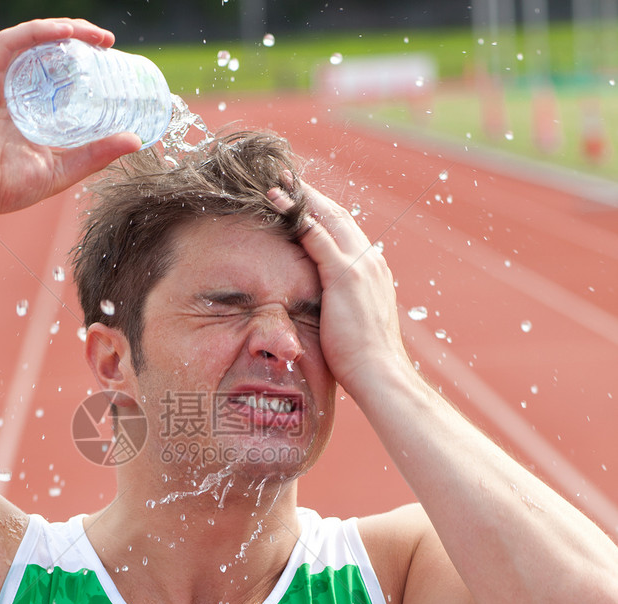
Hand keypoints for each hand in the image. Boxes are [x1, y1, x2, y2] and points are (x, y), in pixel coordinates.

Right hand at [0, 18, 141, 222]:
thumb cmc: (5, 187)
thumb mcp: (63, 169)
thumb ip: (96, 155)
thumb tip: (135, 140)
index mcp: (31, 109)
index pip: (60, 74)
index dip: (85, 62)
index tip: (111, 60)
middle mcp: (15, 90)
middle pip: (48, 53)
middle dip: (80, 40)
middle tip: (108, 42)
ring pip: (33, 41)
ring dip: (64, 30)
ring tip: (94, 35)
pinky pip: (11, 42)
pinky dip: (38, 33)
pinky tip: (64, 33)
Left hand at [269, 182, 404, 394]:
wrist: (380, 373)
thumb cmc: (364, 361)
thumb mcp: (352, 326)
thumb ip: (342, 310)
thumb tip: (326, 315)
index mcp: (372, 271)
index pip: (346, 232)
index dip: (323, 213)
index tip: (303, 200)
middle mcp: (369, 261)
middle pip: (337, 215)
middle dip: (311, 195)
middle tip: (287, 178)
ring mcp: (359, 265)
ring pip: (327, 217)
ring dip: (301, 196)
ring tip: (276, 181)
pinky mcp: (345, 275)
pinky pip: (315, 235)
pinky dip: (295, 214)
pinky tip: (276, 201)